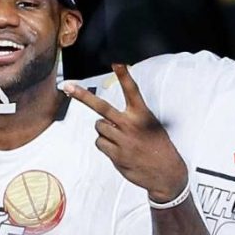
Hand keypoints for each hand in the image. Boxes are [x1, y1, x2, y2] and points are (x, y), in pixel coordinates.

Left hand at [64, 64, 187, 202]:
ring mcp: (122, 140)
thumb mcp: (151, 127)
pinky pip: (100, 143)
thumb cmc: (157, 147)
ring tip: (121, 138)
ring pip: (99, 127)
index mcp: (143, 115)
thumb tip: (105, 122)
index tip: (116, 61)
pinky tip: (119, 150)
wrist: (166, 173)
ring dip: (105, 131)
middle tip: (67, 86)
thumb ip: (130, 120)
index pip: (132, 91)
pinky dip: (105, 145)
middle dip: (83, 97)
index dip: (124, 76)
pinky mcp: (116, 154)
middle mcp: (131, 125)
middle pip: (102, 108)